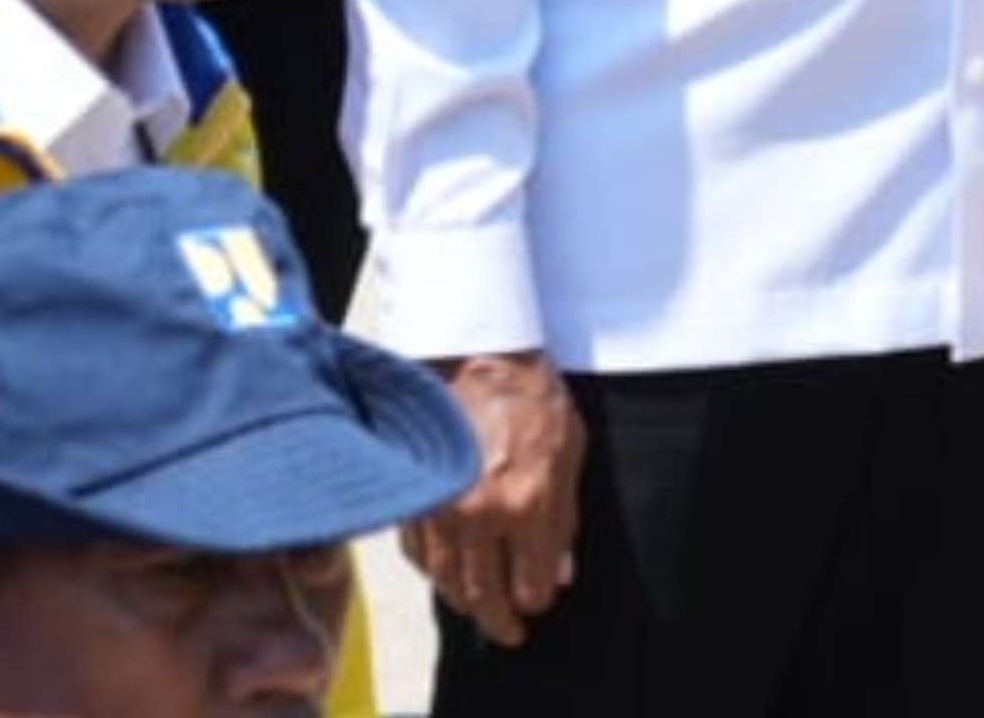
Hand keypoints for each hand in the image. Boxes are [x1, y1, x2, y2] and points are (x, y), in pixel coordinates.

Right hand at [428, 350, 585, 640]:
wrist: (475, 352)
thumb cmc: (529, 394)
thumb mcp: (570, 450)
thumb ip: (564, 518)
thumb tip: (560, 571)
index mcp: (525, 503)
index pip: (531, 584)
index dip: (538, 599)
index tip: (540, 600)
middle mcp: (479, 515)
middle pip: (485, 595)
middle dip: (501, 620)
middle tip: (510, 631)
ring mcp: (439, 509)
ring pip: (448, 582)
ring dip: (466, 603)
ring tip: (481, 609)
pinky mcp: (413, 497)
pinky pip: (419, 556)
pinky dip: (435, 573)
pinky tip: (448, 574)